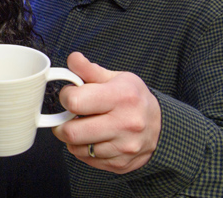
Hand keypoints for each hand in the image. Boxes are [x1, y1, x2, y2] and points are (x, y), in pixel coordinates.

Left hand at [52, 52, 160, 173]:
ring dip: (72, 139)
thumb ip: (90, 70)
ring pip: (77, 148)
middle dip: (61, 124)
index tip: (70, 96)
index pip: (75, 102)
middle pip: (72, 132)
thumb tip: (73, 58)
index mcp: (122, 97)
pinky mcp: (120, 164)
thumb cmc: (135, 99)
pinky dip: (83, 150)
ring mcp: (124, 147)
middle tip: (66, 117)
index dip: (66, 97)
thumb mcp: (117, 78)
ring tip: (81, 127)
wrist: (161, 127)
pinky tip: (92, 139)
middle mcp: (125, 123)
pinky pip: (87, 160)